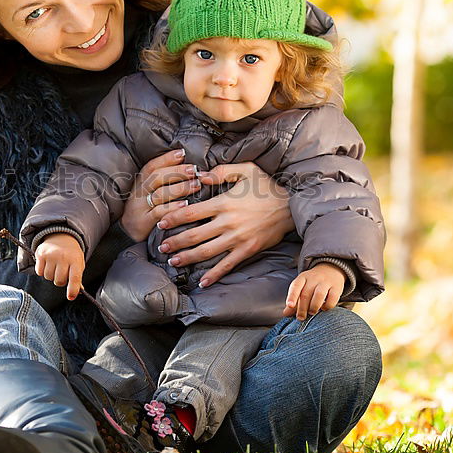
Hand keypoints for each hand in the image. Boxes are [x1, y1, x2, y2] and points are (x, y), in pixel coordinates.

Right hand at [33, 233, 85, 299]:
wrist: (62, 236)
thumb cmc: (71, 254)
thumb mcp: (78, 263)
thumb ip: (77, 278)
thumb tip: (77, 292)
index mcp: (75, 260)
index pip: (75, 278)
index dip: (73, 290)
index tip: (71, 297)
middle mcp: (63, 257)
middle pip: (59, 281)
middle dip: (60, 281)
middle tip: (62, 273)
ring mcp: (51, 255)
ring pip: (48, 277)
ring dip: (51, 276)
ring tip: (55, 266)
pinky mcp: (41, 254)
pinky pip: (39, 272)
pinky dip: (42, 271)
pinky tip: (47, 264)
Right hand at [120, 148, 201, 241]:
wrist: (126, 232)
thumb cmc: (145, 208)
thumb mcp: (148, 192)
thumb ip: (163, 180)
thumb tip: (186, 165)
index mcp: (140, 182)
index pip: (152, 166)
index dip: (166, 159)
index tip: (182, 153)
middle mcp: (139, 193)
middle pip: (156, 177)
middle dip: (177, 172)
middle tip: (194, 170)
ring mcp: (140, 208)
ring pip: (160, 194)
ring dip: (180, 189)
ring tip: (196, 185)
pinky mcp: (143, 223)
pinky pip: (159, 213)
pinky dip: (173, 208)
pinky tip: (185, 205)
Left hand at [156, 162, 293, 287]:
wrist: (291, 206)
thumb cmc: (266, 187)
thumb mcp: (247, 170)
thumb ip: (222, 171)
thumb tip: (200, 175)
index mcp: (224, 203)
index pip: (192, 213)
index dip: (173, 218)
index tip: (160, 222)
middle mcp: (228, 223)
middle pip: (195, 235)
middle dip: (175, 242)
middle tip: (161, 246)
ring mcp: (237, 239)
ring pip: (207, 252)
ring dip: (188, 258)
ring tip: (173, 261)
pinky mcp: (247, 250)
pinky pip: (227, 265)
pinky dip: (214, 275)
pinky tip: (202, 282)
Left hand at [283, 263, 344, 319]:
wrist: (330, 270)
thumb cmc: (312, 283)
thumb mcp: (301, 287)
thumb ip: (294, 301)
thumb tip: (285, 314)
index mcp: (302, 278)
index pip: (296, 286)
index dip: (292, 296)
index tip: (290, 306)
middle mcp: (314, 278)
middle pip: (306, 294)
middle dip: (302, 308)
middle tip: (301, 318)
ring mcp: (326, 282)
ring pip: (319, 295)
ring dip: (314, 306)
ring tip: (312, 313)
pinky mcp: (337, 287)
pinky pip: (332, 298)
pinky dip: (327, 306)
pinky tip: (324, 308)